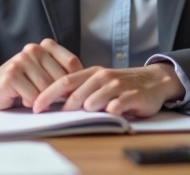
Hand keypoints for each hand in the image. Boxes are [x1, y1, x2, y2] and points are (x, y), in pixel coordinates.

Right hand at [0, 38, 82, 109]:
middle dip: (58, 95)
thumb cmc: (23, 84)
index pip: (71, 63)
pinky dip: (30, 103)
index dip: (75, 81)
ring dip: (42, 100)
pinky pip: (33, 97)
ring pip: (47, 89)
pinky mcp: (11, 75)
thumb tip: (85, 87)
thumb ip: (61, 74)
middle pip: (60, 78)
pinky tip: (20, 98)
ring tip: (32, 97)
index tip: (72, 93)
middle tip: (49, 101)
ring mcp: (21, 60)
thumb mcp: (45, 74)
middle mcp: (33, 49)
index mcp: (45, 46)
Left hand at [31, 62, 184, 116]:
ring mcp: (118, 86)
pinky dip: (110, 111)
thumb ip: (81, 89)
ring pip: (95, 100)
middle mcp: (103, 77)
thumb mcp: (100, 82)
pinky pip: (117, 105)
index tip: (35, 106)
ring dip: (88, 109)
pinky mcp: (133, 96)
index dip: (48, 94)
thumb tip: (55, 102)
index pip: (65, 82)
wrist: (154, 81)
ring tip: (90, 114)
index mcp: (92, 73)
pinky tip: (110, 113)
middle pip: (77, 93)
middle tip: (58, 117)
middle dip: (65, 107)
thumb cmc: (122, 84)